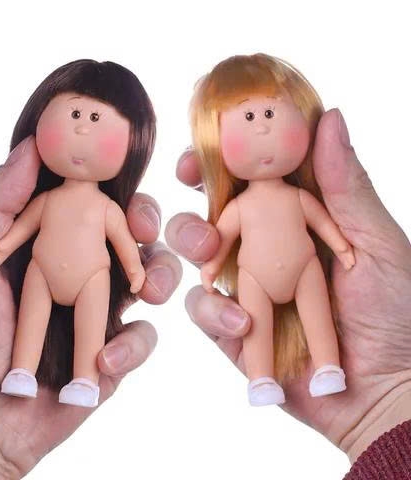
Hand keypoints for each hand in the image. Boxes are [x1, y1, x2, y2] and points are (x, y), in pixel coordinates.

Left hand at [0, 136, 181, 478]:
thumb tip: (32, 146)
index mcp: (53, 249)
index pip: (99, 212)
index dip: (121, 198)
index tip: (126, 199)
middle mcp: (82, 276)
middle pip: (136, 242)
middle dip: (151, 233)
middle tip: (144, 234)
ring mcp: (100, 315)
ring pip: (155, 284)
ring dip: (161, 280)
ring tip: (148, 293)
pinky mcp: (113, 356)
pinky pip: (144, 340)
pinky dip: (131, 347)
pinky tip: (105, 361)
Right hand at [165, 109, 410, 463]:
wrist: (383, 388)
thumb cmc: (392, 312)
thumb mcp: (374, 241)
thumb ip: (345, 184)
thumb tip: (329, 117)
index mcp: (295, 221)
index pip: (250, 180)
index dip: (223, 158)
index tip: (207, 144)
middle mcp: (263, 248)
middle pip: (211, 213)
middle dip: (193, 196)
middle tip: (187, 188)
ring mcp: (245, 286)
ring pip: (193, 255)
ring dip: (190, 243)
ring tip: (208, 254)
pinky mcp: (232, 327)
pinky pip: (203, 309)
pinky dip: (213, 310)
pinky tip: (243, 322)